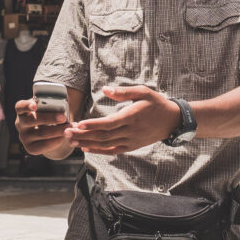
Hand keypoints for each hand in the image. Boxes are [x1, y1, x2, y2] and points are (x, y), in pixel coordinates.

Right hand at [14, 98, 70, 156]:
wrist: (44, 132)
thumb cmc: (46, 114)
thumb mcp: (45, 108)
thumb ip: (49, 105)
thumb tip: (61, 106)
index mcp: (22, 111)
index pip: (20, 107)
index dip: (26, 106)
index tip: (35, 105)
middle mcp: (20, 124)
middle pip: (32, 121)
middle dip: (49, 118)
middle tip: (63, 117)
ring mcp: (24, 137)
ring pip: (41, 133)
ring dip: (57, 130)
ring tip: (69, 127)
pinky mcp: (30, 148)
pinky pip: (44, 145)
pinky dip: (56, 141)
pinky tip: (64, 137)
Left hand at [64, 85, 180, 154]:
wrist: (172, 121)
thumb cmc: (156, 103)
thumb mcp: (143, 92)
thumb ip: (123, 92)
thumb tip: (105, 89)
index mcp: (131, 117)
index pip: (109, 123)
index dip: (93, 125)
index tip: (78, 123)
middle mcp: (130, 132)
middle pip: (103, 135)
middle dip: (83, 134)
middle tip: (66, 132)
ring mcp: (130, 141)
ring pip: (105, 144)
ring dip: (87, 143)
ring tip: (71, 140)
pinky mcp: (131, 146)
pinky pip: (113, 150)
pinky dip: (99, 151)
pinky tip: (86, 148)